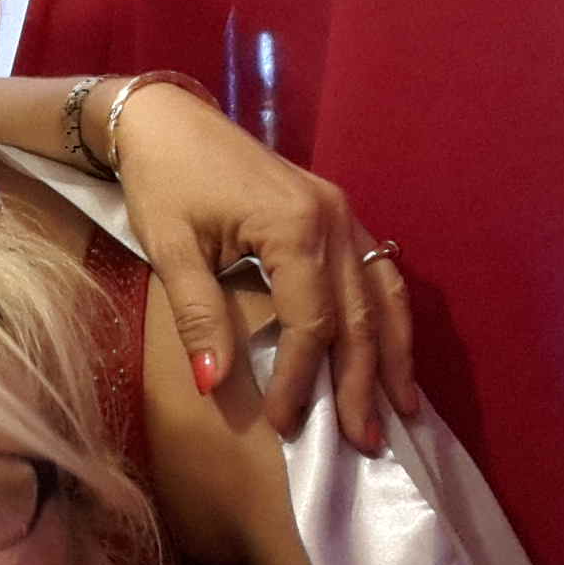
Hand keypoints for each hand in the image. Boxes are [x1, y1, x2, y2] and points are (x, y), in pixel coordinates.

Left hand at [111, 82, 416, 449]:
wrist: (167, 121)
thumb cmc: (162, 181)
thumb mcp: (172, 250)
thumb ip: (198, 316)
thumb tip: (212, 386)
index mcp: (294, 228)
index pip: (311, 323)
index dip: (302, 380)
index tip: (287, 427)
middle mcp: (333, 219)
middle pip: (359, 316)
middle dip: (363, 383)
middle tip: (365, 443)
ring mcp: (343, 213)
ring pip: (381, 295)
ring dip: (391, 355)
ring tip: (400, 410)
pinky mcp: (337, 212)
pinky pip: (377, 271)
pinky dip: (387, 316)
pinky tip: (392, 351)